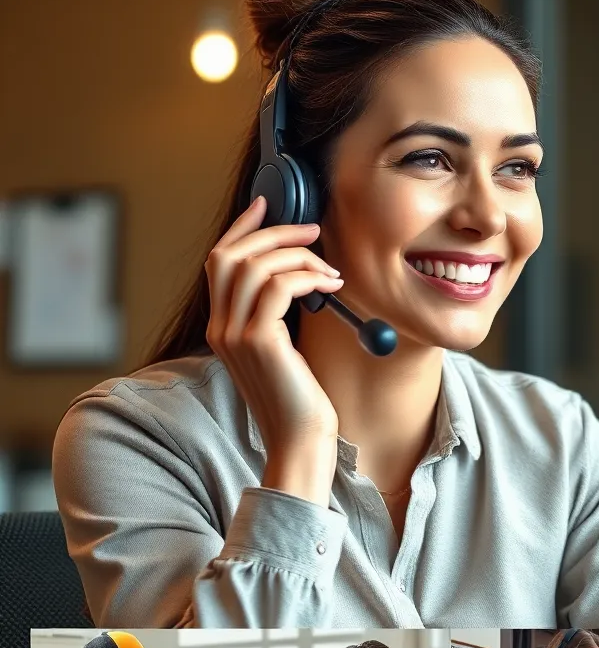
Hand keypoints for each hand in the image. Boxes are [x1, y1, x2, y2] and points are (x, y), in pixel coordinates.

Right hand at [204, 196, 343, 505]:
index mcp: (222, 329)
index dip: (241, 228)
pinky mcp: (259, 341)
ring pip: (254, 266)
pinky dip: (306, 276)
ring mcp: (235, 335)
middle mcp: (220, 329)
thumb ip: (277, 317)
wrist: (301, 442)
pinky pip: (277, 287)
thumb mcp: (283, 351)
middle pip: (230, 255)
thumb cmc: (301, 400)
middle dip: (273, 233)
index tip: (266, 205)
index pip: (219, 262)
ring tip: (329, 269)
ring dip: (298, 256)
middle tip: (313, 230)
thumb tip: (300, 276)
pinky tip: (330, 285)